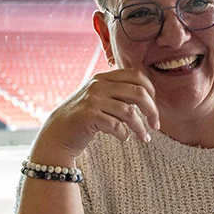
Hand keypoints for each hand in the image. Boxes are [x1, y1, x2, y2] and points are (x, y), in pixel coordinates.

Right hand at [31, 69, 160, 161]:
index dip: (150, 90)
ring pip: (129, 112)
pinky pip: (116, 125)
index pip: (136, 75)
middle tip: (156, 125)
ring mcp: (92, 100)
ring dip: (140, 128)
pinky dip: (124, 134)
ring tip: (144, 138)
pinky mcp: (88, 116)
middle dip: (152, 110)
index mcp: (103, 77)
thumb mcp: (98, 97)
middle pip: (138, 93)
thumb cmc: (82, 117)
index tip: (153, 104)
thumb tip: (147, 94)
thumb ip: (117, 92)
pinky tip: (124, 138)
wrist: (57, 133)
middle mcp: (98, 85)